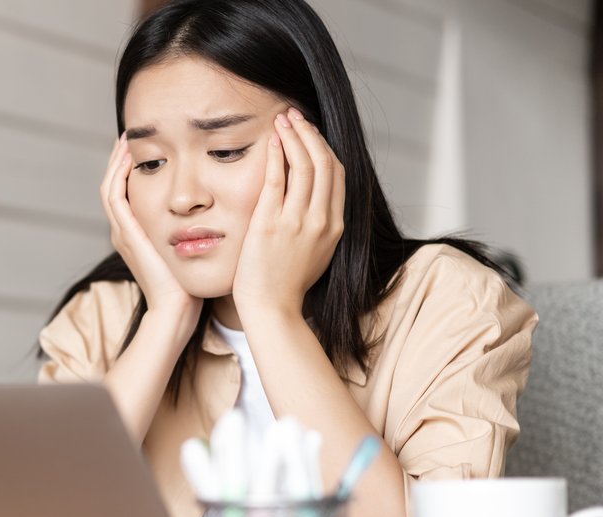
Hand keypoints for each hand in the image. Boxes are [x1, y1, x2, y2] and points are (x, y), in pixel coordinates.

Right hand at [101, 134, 202, 319]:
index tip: (142, 148)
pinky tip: (130, 158)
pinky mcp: (127, 234)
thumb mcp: (186, 250)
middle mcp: (123, 232)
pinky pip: (115, 197)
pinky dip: (118, 175)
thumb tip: (209, 214)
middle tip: (128, 136)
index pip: (125, 193)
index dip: (129, 170)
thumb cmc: (187, 285)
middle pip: (113, 186)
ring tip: (126, 140)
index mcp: (135, 234)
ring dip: (116, 162)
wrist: (176, 309)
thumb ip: (189, 231)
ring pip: (109, 187)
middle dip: (119, 160)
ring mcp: (122, 233)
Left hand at [232, 108, 344, 315]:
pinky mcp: (271, 223)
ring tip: (282, 119)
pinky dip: (277, 155)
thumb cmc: (288, 283)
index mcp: (336, 225)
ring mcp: (298, 220)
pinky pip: (278, 179)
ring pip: (304, 165)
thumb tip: (317, 203)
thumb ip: (320, 226)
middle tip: (295, 115)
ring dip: (294, 136)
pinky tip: (272, 140)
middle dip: (310, 133)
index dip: (324, 147)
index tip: (310, 132)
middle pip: (324, 162)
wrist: (272, 308)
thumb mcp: (317, 252)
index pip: (337, 174)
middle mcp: (322, 219)